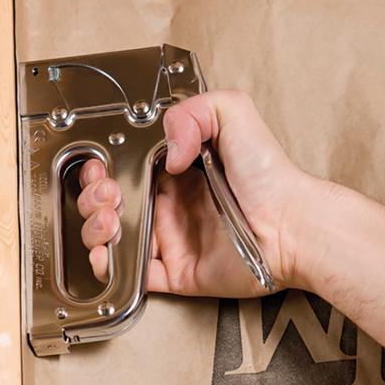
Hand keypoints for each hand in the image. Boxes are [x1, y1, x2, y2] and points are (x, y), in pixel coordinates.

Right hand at [77, 90, 312, 297]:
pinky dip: (111, 268)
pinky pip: (134, 274)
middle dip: (93, 199)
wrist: (291, 224)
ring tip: (110, 220)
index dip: (103, 169)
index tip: (98, 167)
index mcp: (176, 173)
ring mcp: (170, 239)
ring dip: (96, 230)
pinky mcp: (176, 271)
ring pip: (115, 238)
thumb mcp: (234, 115)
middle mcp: (169, 205)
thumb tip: (166, 150)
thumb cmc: (269, 175)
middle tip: (106, 194)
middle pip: (112, 204)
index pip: (125, 169)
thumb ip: (195, 111)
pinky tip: (106, 255)